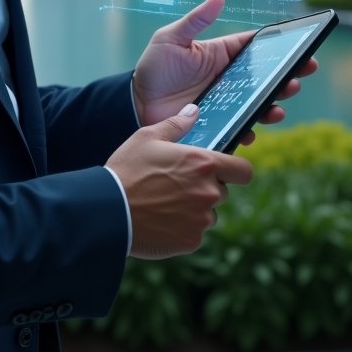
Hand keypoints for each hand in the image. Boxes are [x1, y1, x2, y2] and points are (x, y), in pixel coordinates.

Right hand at [106, 104, 252, 258]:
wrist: (108, 211)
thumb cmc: (127, 170)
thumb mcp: (147, 137)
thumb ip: (176, 124)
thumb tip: (193, 110)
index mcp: (203, 163)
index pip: (243, 170)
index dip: (236, 170)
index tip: (226, 171)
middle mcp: (209, 192)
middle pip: (222, 191)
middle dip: (205, 188)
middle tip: (176, 184)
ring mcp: (202, 219)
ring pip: (208, 213)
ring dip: (194, 209)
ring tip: (164, 203)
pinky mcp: (192, 241)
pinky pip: (195, 232)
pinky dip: (183, 228)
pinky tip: (160, 219)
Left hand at [132, 0, 314, 136]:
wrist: (136, 103)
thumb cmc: (154, 67)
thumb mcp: (171, 38)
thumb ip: (196, 20)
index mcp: (221, 54)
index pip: (255, 48)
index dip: (279, 48)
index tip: (303, 48)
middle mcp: (228, 79)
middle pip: (264, 77)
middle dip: (285, 77)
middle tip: (300, 77)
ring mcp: (225, 102)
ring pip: (257, 104)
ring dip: (272, 105)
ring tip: (278, 107)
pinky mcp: (218, 123)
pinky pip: (239, 127)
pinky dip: (248, 130)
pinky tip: (251, 130)